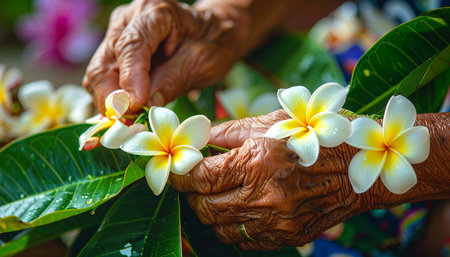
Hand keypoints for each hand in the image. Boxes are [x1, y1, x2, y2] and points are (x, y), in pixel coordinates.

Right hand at [83, 0, 237, 112]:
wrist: (214, 33)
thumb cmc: (214, 43)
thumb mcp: (204, 63)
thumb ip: (174, 80)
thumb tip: (144, 106)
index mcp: (156, 12)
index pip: (131, 46)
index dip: (130, 79)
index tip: (136, 106)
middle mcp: (129, 19)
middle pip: (104, 64)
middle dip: (113, 100)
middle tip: (131, 124)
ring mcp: (119, 34)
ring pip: (98, 75)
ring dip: (111, 104)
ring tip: (131, 123)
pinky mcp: (116, 51)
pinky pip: (103, 79)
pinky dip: (113, 101)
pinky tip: (129, 114)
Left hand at [170, 110, 367, 249]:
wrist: (363, 167)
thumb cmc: (317, 137)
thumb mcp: (272, 122)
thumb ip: (229, 132)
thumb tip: (198, 140)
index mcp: (258, 160)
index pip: (200, 177)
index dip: (180, 176)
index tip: (175, 172)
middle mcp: (264, 195)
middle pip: (204, 207)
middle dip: (193, 196)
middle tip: (197, 183)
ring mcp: (276, 222)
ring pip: (219, 227)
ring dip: (211, 212)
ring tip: (219, 195)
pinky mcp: (286, 237)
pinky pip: (243, 241)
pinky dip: (233, 227)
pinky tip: (241, 209)